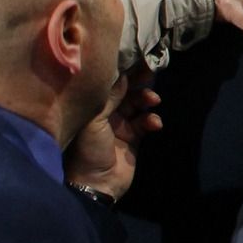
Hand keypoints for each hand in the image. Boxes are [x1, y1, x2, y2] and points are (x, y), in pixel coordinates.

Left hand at [63, 72, 161, 201]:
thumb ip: (110, 98)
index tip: (136, 59)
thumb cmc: (89, 150)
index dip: (123, 71)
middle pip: (126, 91)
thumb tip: (123, 74)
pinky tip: (153, 123)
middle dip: (139, 82)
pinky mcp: (134, 138)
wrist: (97, 184)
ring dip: (146, 100)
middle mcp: (106, 113)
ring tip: (152, 101)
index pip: (109, 84)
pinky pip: (146, 122)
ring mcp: (121, 125)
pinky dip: (151, 120)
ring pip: (138, 104)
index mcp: (92, 107)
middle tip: (151, 71)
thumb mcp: (95, 121)